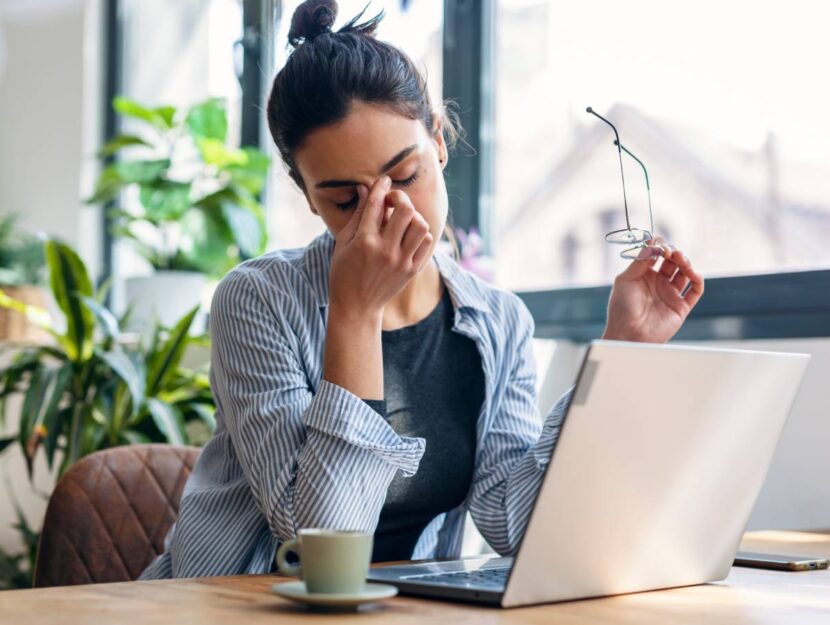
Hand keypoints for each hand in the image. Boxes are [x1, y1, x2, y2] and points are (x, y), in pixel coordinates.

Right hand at [328, 175, 433, 318]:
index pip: (377, 203)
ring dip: (412, 216)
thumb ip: (356, 215)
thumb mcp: (343, 243)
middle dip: (400, 198)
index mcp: (364, 241)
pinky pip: (427, 242)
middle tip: (393, 202)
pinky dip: (420, 233)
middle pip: (405, 209)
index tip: (384, 180)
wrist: (357, 306)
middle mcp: (385, 250)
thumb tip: (364, 188)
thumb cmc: (344, 273)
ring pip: (421, 225)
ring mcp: (401, 261)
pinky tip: (409, 234)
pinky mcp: (412, 270)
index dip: (381, 187)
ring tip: (402, 220)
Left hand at [601, 237, 703, 343]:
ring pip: (685, 273)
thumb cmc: (621, 308)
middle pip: (673, 261)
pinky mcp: (681, 306)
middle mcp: (659, 283)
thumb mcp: (626, 280)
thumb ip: (640, 261)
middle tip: (670, 252)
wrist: (627, 334)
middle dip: (674, 252)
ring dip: (686, 263)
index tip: (658, 243)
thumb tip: (652, 242)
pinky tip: (693, 273)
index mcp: (644, 275)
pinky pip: (695, 290)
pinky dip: (698, 280)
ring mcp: (670, 294)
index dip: (660, 247)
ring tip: (680, 259)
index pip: (657, 255)